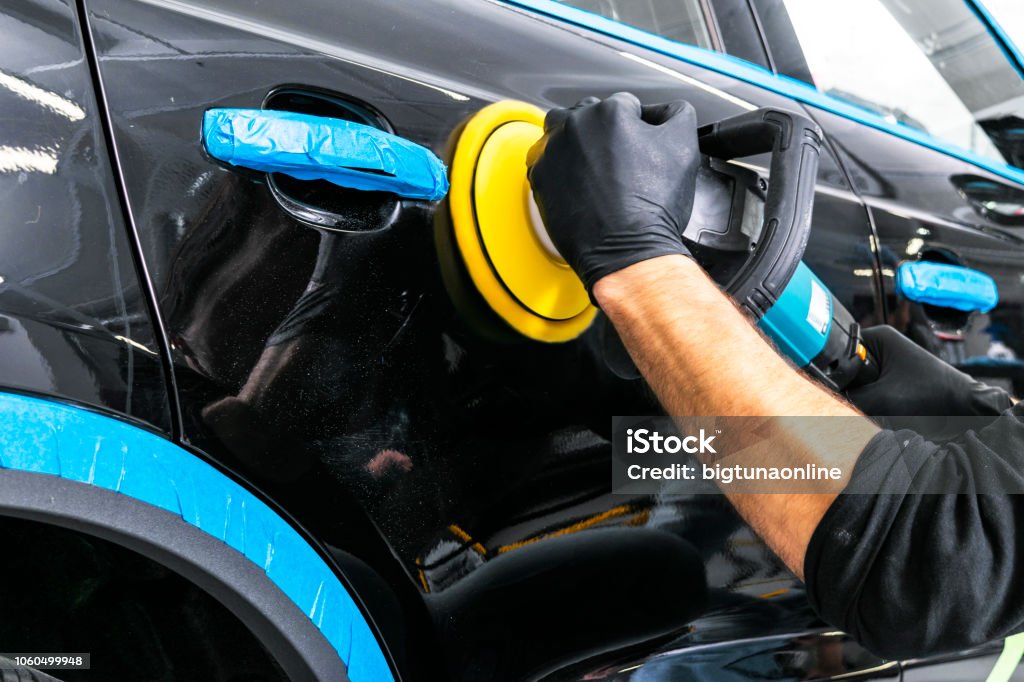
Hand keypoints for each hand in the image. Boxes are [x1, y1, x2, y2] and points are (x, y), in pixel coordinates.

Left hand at [526, 92, 699, 293]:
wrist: (626, 252)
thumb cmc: (652, 207)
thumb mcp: (684, 148)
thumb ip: (676, 115)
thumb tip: (666, 110)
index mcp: (610, 112)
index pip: (626, 105)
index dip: (638, 126)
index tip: (641, 146)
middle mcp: (575, 126)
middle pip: (590, 115)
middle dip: (605, 132)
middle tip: (620, 161)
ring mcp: (553, 151)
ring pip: (562, 132)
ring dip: (577, 142)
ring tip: (595, 167)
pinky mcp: (539, 177)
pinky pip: (545, 161)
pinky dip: (559, 167)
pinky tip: (577, 183)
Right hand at [846, 325, 1011, 416]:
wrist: (964, 409)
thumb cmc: (933, 396)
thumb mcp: (882, 400)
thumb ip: (849, 400)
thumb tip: (828, 404)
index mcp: (877, 337)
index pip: (837, 350)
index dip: (835, 371)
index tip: (838, 388)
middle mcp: (880, 346)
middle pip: (846, 368)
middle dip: (851, 387)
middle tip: (865, 399)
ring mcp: (885, 362)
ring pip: (856, 382)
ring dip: (861, 397)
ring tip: (879, 405)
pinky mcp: (890, 379)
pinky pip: (867, 391)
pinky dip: (870, 402)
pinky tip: (883, 409)